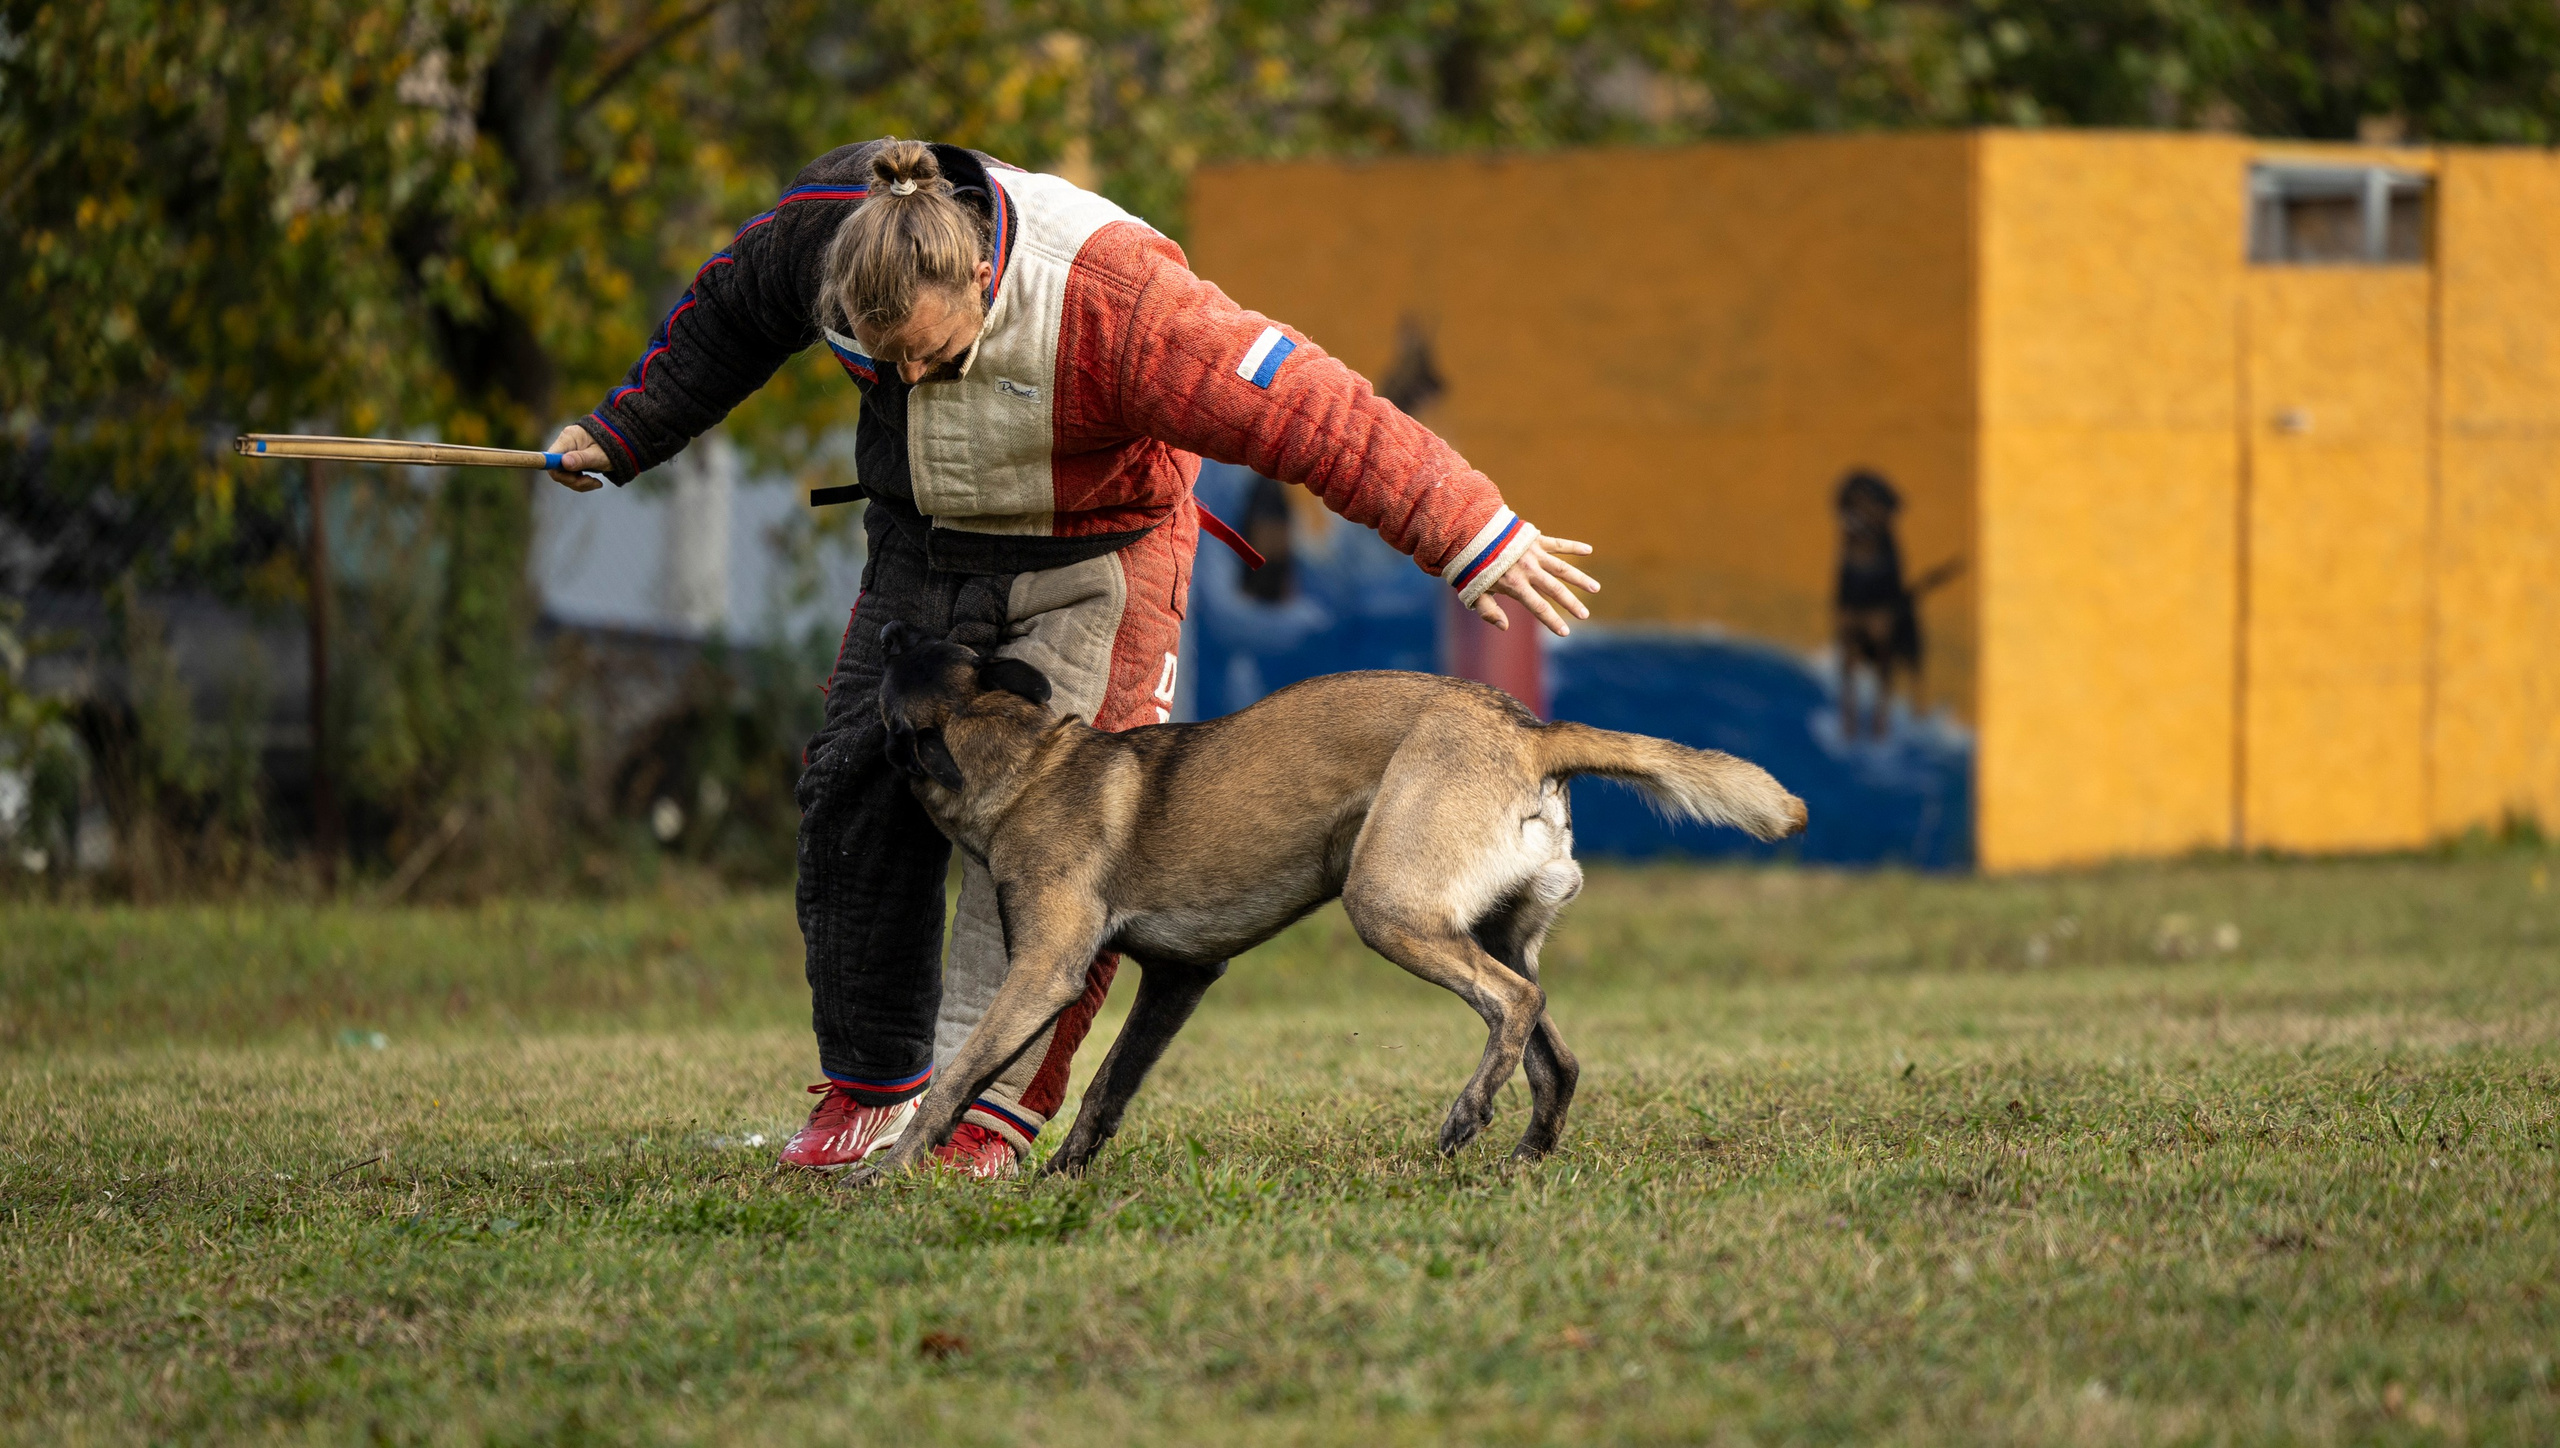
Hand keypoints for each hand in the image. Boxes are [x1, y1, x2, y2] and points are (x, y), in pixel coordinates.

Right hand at [545, 424, 610, 491]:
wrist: (622, 441)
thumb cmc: (613, 446)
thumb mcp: (599, 455)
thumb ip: (582, 459)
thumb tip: (564, 463)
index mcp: (569, 438)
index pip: (551, 457)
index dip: (554, 469)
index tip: (570, 478)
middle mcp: (565, 443)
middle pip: (557, 469)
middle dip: (573, 480)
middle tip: (591, 482)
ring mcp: (568, 452)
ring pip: (564, 475)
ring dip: (579, 483)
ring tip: (596, 483)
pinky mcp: (572, 460)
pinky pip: (571, 475)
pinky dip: (582, 482)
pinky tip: (595, 482)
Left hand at [1472, 535, 1598, 636]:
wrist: (1469, 532)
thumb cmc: (1470, 565)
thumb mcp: (1473, 592)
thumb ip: (1488, 611)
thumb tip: (1505, 627)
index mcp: (1515, 585)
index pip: (1538, 608)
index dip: (1552, 621)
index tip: (1565, 632)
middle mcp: (1528, 570)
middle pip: (1556, 590)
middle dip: (1572, 604)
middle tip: (1585, 615)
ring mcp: (1534, 554)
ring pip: (1562, 568)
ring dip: (1580, 579)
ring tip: (1595, 588)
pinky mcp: (1535, 540)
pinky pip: (1558, 544)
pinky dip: (1573, 546)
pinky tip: (1589, 550)